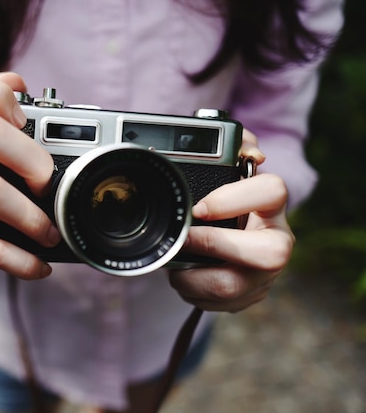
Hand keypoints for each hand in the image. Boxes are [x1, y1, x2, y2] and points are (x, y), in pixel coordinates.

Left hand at [169, 130, 294, 311]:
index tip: (198, 207)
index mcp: (271, 204)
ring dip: (193, 279)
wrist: (230, 238)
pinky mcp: (248, 297)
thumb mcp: (227, 171)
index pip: (273, 191)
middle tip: (185, 240)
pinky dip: (194, 294)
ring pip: (234, 287)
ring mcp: (264, 275)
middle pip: (269, 254)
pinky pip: (219, 305)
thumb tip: (248, 148)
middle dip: (215, 248)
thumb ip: (234, 145)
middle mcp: (277, 240)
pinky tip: (186, 280)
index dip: (234, 199)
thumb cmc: (225, 201)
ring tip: (175, 267)